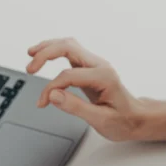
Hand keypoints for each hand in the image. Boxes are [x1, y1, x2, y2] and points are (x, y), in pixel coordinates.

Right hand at [26, 38, 149, 141]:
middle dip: (45, 54)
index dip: (51, 89)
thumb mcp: (100, 120)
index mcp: (103, 76)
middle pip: (68, 46)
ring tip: (31, 54)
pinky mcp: (89, 68)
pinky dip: (54, 51)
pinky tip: (43, 55)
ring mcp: (95, 64)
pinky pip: (70, 51)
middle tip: (30, 68)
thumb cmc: (123, 121)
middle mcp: (99, 65)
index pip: (68, 75)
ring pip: (69, 44)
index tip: (43, 102)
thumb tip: (53, 95)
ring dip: (49, 47)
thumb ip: (75, 106)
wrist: (136, 118)